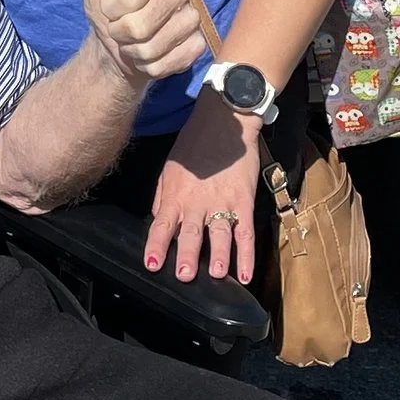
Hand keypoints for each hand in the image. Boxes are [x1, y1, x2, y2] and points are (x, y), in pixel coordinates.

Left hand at [79, 0, 204, 89]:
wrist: (119, 47)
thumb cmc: (106, 4)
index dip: (109, 9)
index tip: (107, 7)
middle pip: (140, 26)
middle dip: (120, 34)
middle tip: (119, 28)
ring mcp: (192, 19)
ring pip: (154, 47)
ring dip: (134, 52)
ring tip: (133, 42)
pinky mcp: (198, 46)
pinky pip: (169, 63)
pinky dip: (151, 65)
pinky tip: (149, 55)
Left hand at [147, 90, 263, 286]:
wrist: (222, 123)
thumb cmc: (193, 145)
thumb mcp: (169, 169)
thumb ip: (162, 198)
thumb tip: (158, 221)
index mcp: (175, 196)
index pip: (162, 225)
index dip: (156, 247)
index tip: (152, 265)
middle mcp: (197, 203)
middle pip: (191, 234)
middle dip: (188, 257)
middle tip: (186, 276)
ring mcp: (222, 203)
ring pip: (220, 235)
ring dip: (220, 257)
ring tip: (219, 275)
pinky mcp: (243, 201)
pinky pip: (245, 232)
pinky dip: (247, 255)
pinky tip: (247, 274)